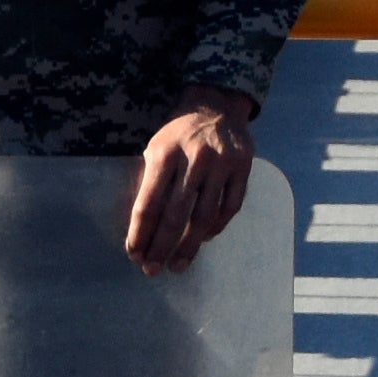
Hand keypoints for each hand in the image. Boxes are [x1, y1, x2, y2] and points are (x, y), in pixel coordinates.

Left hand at [121, 97, 256, 275]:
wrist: (217, 106)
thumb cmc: (178, 133)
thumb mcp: (156, 148)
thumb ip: (150, 182)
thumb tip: (141, 228)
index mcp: (164, 152)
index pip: (148, 202)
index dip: (140, 233)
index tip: (134, 254)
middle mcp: (194, 158)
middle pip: (175, 215)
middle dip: (161, 246)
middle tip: (152, 270)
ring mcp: (222, 164)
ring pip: (204, 216)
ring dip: (189, 246)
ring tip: (177, 265)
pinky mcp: (243, 169)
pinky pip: (229, 208)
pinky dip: (215, 228)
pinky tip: (203, 239)